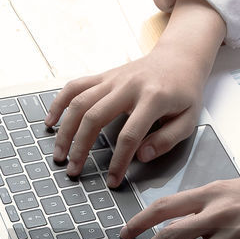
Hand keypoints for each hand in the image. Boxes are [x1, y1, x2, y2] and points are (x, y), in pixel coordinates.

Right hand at [44, 0, 224, 187]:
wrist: (179, 58)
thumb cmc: (185, 92)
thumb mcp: (189, 119)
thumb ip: (167, 140)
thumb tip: (141, 156)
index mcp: (153, 98)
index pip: (130, 135)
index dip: (119, 161)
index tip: (112, 180)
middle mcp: (129, 86)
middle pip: (95, 117)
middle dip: (81, 147)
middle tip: (74, 171)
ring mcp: (113, 79)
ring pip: (80, 102)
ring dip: (66, 130)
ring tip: (59, 154)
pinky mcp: (104, 76)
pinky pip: (75, 86)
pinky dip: (59, 103)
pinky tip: (51, 122)